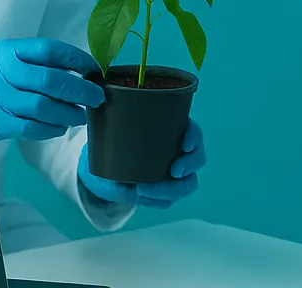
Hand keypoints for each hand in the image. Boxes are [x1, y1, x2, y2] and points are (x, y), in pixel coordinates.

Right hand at [0, 38, 102, 146]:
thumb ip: (27, 63)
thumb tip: (72, 71)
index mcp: (6, 51)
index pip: (50, 50)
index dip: (77, 59)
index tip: (94, 69)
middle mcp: (2, 71)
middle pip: (51, 79)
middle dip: (80, 89)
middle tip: (97, 97)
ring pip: (44, 106)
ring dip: (69, 113)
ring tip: (81, 116)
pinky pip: (30, 127)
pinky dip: (50, 129)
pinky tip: (59, 129)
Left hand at [77, 120, 205, 208]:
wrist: (103, 165)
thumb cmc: (114, 140)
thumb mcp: (113, 127)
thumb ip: (111, 117)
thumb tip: (103, 101)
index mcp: (174, 132)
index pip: (194, 132)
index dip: (194, 137)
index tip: (185, 144)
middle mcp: (180, 153)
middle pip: (198, 159)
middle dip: (190, 165)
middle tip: (174, 170)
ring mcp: (173, 176)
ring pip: (187, 184)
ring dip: (171, 189)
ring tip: (144, 189)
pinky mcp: (163, 193)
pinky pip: (166, 201)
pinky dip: (153, 199)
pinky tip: (135, 195)